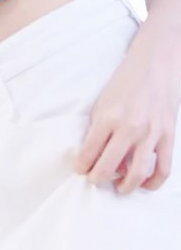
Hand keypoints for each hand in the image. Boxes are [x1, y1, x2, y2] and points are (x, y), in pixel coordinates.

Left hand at [75, 26, 177, 192]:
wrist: (156, 61)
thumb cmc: (126, 80)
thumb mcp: (103, 100)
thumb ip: (98, 127)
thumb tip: (98, 156)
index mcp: (107, 117)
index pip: (88, 153)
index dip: (81, 166)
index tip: (81, 169)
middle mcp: (128, 127)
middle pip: (108, 167)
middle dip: (98, 179)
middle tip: (95, 180)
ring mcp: (151, 132)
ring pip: (137, 174)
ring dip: (125, 187)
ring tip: (119, 188)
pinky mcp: (168, 134)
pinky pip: (163, 168)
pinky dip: (153, 182)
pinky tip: (145, 184)